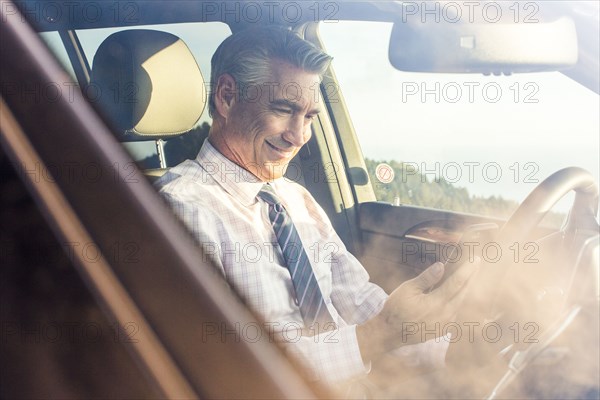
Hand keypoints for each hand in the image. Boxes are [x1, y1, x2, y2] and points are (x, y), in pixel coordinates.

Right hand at [357, 258, 478, 361]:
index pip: (457, 283)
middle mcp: (445, 314)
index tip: (476, 260)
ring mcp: (445, 323)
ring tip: (469, 277)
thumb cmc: (396, 309)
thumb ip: (427, 278)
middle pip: (464, 293)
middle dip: (470, 277)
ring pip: (461, 303)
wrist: (389, 333)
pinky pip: (456, 312)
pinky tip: (458, 294)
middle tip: (476, 265)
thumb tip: (441, 266)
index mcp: (437, 303)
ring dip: (466, 289)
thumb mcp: (408, 289)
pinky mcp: (443, 329)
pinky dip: (459, 300)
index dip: (468, 270)